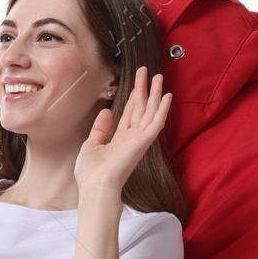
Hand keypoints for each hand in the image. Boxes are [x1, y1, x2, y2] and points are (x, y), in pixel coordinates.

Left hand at [73, 65, 171, 198]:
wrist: (95, 187)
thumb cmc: (91, 173)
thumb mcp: (91, 145)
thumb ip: (100, 128)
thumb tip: (107, 111)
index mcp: (120, 139)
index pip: (130, 113)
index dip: (134, 97)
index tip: (137, 82)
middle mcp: (132, 138)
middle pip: (141, 108)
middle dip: (144, 89)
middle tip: (147, 70)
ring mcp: (139, 140)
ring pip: (150, 111)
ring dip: (155, 94)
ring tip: (158, 76)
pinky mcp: (143, 142)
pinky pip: (155, 123)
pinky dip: (162, 109)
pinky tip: (167, 96)